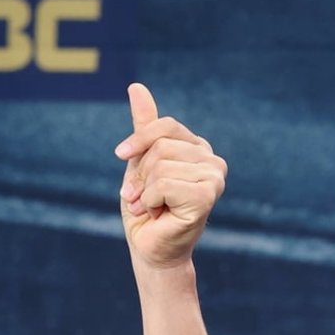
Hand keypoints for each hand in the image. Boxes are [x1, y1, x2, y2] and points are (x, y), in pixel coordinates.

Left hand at [115, 83, 226, 269]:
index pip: (164, 126)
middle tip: (142, 197)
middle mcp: (211, 159)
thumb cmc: (145, 210)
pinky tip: (160, 214)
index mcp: (197, 148)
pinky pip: (163, 184)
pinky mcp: (207, 195)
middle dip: (140, 175)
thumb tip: (136, 86)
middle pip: (159, 147)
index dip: (137, 141)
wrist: (149, 249)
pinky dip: (150, 201)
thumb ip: (144, 129)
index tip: (121, 155)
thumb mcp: (139, 164)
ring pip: (160, 165)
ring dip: (144, 191)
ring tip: (153, 207)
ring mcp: (214, 177)